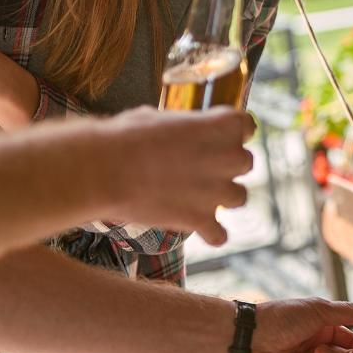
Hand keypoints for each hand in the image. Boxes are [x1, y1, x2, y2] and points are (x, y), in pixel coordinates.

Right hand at [100, 106, 255, 244]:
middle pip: (245, 162)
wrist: (105, 170)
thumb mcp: (161, 118)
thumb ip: (186, 128)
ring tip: (197, 196)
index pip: (247, 125)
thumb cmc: (128, 136)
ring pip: (239, 197)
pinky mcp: (202, 220)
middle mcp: (230, 157)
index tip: (219, 137)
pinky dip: (211, 234)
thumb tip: (182, 134)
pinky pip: (220, 234)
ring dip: (222, 197)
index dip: (233, 132)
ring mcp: (218, 191)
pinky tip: (198, 228)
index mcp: (222, 125)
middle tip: (200, 167)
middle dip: (226, 165)